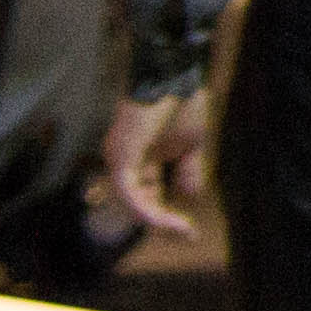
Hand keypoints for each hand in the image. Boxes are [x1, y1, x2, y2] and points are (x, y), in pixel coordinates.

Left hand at [103, 91, 209, 244]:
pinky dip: (147, 209)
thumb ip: (189, 171)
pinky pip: (130, 193)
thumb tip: (191, 196)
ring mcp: (119, 160)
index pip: (148, 197)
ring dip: (159, 221)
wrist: (175, 74)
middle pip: (138, 205)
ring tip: (182, 230)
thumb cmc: (182, 101)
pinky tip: (166, 219)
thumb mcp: (191, 145)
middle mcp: (124, 163)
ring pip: (133, 204)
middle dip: (163, 224)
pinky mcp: (120, 157)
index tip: (191, 234)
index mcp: (140, 160)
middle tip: (187, 236)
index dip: (167, 217)